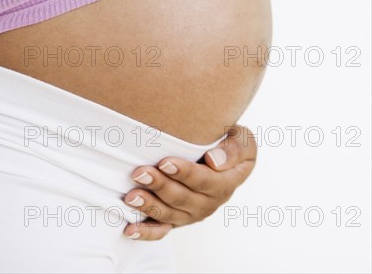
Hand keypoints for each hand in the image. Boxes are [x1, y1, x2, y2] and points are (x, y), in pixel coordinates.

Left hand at [123, 125, 256, 239]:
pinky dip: (146, 232)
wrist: (221, 154)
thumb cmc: (228, 141)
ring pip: (169, 214)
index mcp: (226, 183)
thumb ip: (234, 148)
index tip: (165, 162)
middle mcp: (209, 202)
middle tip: (140, 173)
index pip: (204, 181)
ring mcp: (191, 213)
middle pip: (182, 198)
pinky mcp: (177, 219)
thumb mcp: (241, 139)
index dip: (184, 173)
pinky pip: (162, 230)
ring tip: (131, 196)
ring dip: (149, 206)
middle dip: (160, 186)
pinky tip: (130, 229)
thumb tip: (214, 162)